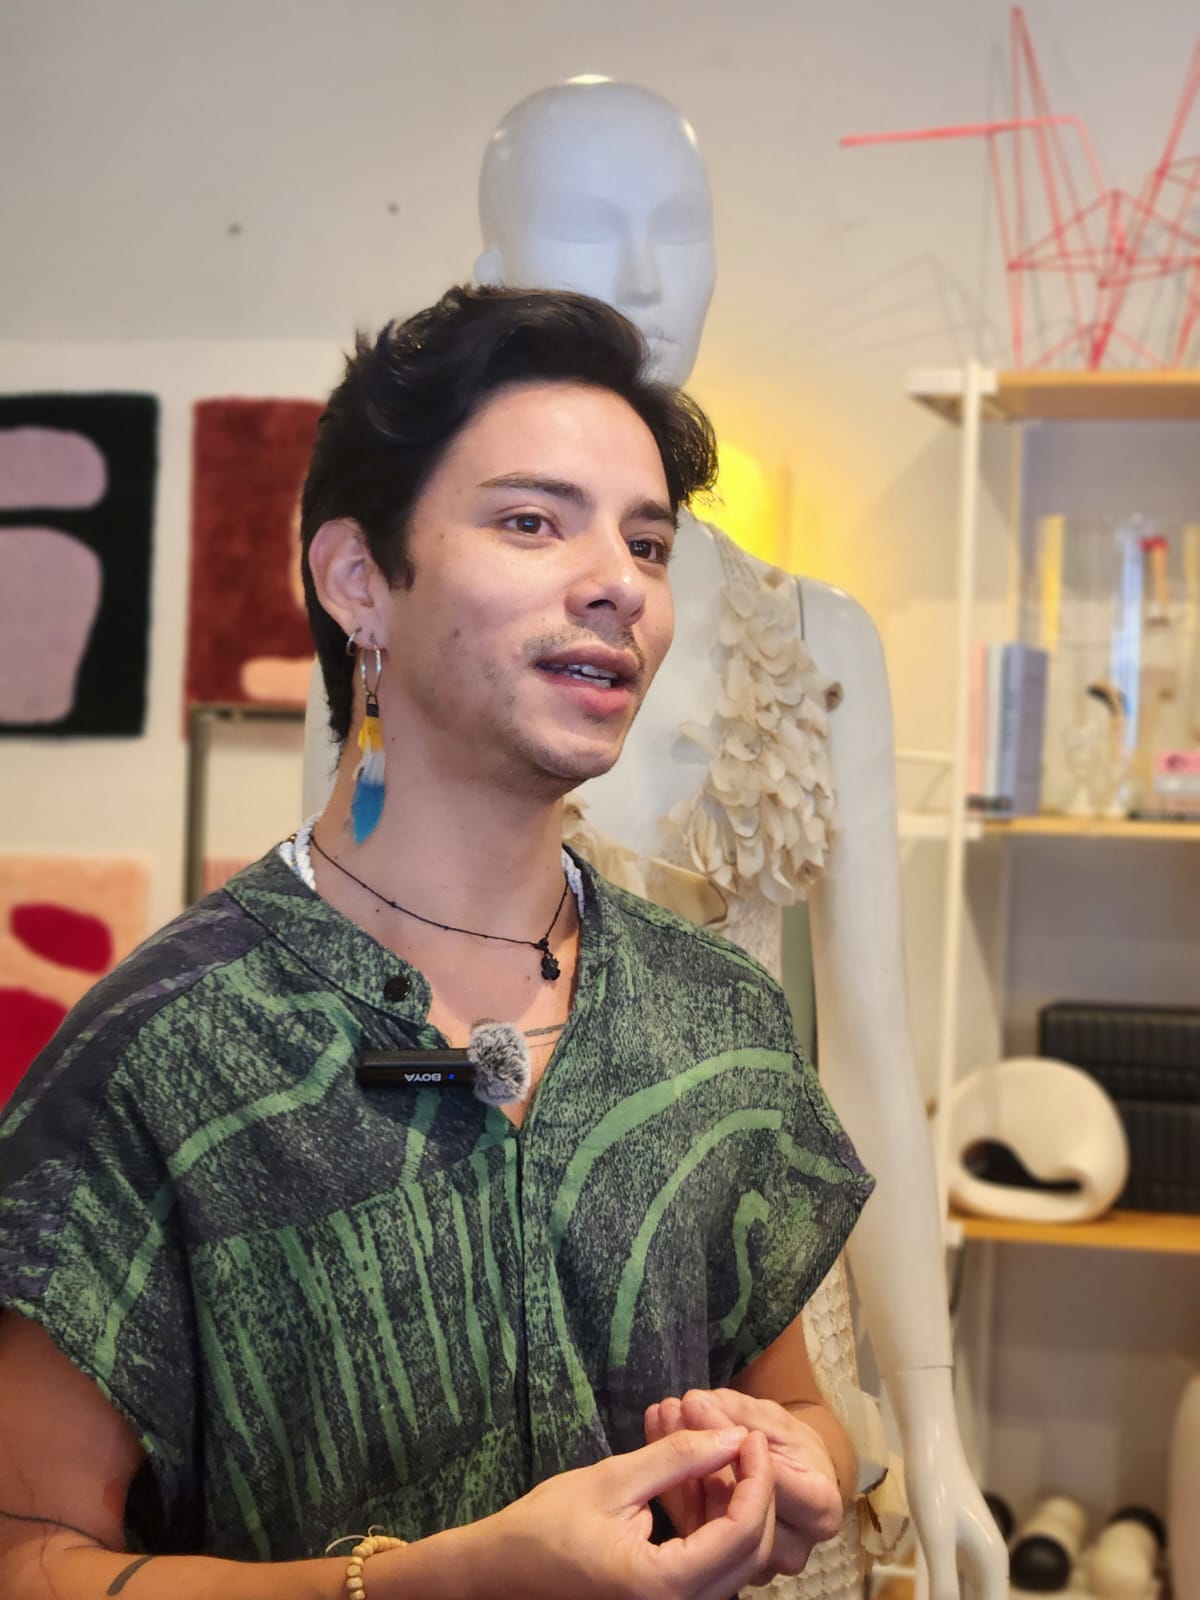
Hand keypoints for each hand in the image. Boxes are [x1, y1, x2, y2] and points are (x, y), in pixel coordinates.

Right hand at [459, 1426, 776, 1599]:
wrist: (503, 1571)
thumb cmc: (547, 1524)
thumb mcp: (613, 1479)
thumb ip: (678, 1458)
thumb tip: (734, 1435)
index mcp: (664, 1586)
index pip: (742, 1533)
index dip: (758, 1479)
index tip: (750, 1434)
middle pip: (750, 1553)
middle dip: (755, 1493)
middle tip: (741, 1441)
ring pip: (737, 1562)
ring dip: (737, 1509)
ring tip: (720, 1456)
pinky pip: (713, 1568)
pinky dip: (717, 1526)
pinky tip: (702, 1485)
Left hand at [646, 1389, 843, 1581]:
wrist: (797, 1478)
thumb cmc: (788, 1442)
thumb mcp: (770, 1418)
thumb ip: (734, 1412)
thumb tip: (692, 1403)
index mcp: (819, 1507)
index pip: (767, 1474)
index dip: (726, 1440)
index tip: (692, 1404)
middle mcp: (793, 1547)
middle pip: (734, 1502)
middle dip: (696, 1454)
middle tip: (667, 1409)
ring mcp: (760, 1566)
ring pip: (709, 1522)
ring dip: (678, 1470)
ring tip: (659, 1419)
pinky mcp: (730, 1571)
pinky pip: (697, 1532)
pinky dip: (676, 1490)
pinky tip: (658, 1447)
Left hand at [886, 1368, 1006, 1599]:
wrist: (930, 1441)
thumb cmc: (934, 1485)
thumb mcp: (936, 1537)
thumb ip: (945, 1583)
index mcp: (992, 1565)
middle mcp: (987, 1563)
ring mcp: (971, 1554)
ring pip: (964, 1598)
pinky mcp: (953, 1544)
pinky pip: (950, 1583)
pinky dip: (941, 1595)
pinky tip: (928, 1595)